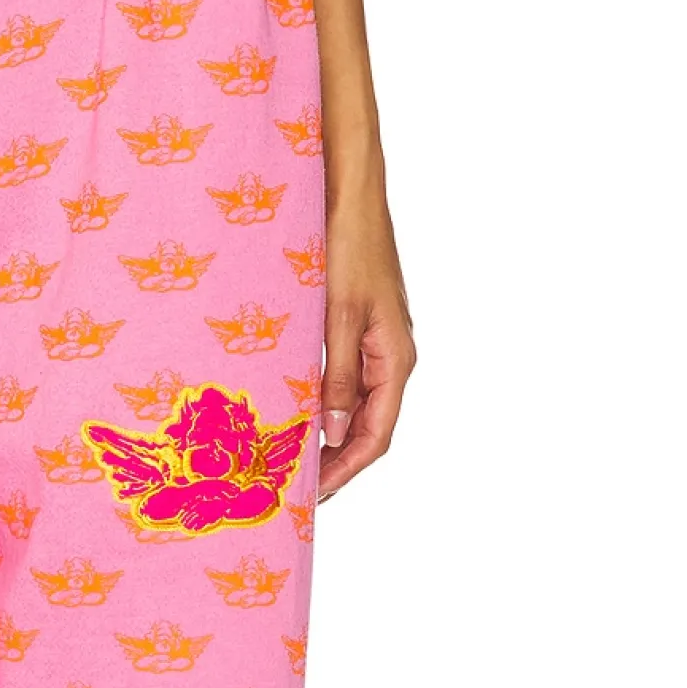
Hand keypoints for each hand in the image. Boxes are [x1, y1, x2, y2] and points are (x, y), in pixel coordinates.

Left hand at [318, 186, 414, 499]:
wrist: (349, 191)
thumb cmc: (348, 245)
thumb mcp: (339, 315)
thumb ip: (336, 376)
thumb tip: (330, 434)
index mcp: (395, 358)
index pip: (375, 435)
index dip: (345, 471)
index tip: (314, 496)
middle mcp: (390, 357)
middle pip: (365, 428)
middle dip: (334, 462)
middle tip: (294, 489)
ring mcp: (373, 343)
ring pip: (352, 408)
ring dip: (325, 438)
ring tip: (290, 462)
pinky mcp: (354, 329)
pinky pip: (341, 381)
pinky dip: (319, 406)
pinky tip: (293, 416)